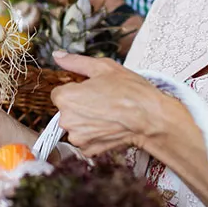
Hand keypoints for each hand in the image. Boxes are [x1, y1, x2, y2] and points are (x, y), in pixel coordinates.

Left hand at [50, 52, 197, 157]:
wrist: (149, 118)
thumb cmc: (129, 91)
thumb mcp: (103, 67)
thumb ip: (75, 62)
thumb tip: (58, 56)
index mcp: (66, 98)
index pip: (59, 93)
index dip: (76, 90)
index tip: (91, 90)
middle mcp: (66, 120)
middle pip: (66, 110)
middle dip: (80, 106)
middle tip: (102, 101)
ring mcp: (78, 137)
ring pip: (76, 126)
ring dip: (86, 121)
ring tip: (107, 114)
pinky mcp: (89, 150)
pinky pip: (85, 140)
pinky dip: (94, 135)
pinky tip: (108, 126)